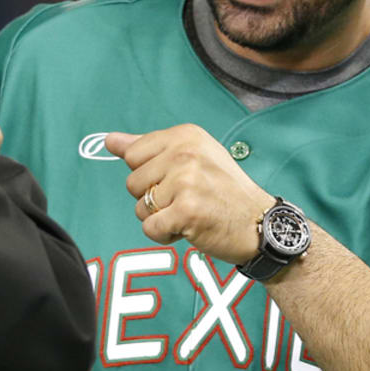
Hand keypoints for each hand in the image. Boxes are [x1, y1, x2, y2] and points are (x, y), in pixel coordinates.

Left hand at [106, 125, 275, 264]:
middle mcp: (184, 153)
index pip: (132, 155)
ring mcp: (185, 182)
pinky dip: (165, 235)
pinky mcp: (186, 212)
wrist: (260, 223)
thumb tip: (108, 140)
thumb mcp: (192, 156)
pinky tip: (190, 228)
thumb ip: (147, 148)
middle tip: (187, 199)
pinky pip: (150, 228)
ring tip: (190, 212)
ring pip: (140, 208)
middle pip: (133, 183)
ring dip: (160, 218)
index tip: (176, 179)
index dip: (149, 174)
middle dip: (153, 198)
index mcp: (185, 135)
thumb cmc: (223, 191)